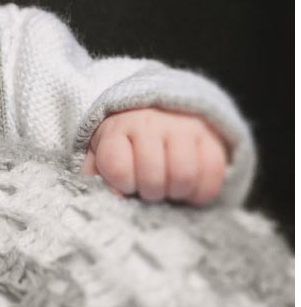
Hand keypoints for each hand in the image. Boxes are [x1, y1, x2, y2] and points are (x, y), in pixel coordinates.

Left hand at [81, 108, 227, 204]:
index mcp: (118, 129)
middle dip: (149, 192)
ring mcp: (183, 128)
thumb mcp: (101, 151)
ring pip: (184, 175)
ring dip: (176, 192)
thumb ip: (93, 174)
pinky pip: (213, 173)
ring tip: (168, 189)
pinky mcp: (211, 137)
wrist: (155, 110)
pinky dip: (202, 191)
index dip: (122, 185)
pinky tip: (189, 190)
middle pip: (152, 176)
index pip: (118, 167)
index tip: (125, 184)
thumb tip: (100, 197)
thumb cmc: (124, 141)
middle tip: (148, 190)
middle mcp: (150, 124)